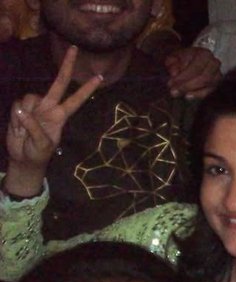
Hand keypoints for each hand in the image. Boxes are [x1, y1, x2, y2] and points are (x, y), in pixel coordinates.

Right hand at [5, 45, 101, 195]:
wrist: (23, 159)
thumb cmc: (38, 153)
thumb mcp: (42, 145)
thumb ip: (34, 128)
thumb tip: (22, 111)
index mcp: (60, 116)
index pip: (76, 99)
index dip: (86, 89)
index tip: (99, 78)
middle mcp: (50, 107)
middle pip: (60, 82)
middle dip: (67, 65)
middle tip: (75, 48)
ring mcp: (35, 106)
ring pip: (30, 97)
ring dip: (25, 113)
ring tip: (26, 130)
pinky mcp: (20, 108)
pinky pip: (17, 105)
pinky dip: (16, 115)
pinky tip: (18, 126)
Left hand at [164, 47, 220, 99]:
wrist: (198, 58)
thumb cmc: (185, 58)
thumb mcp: (176, 56)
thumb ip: (172, 62)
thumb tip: (174, 73)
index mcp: (204, 54)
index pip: (195, 68)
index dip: (183, 77)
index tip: (171, 84)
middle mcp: (214, 64)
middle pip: (203, 78)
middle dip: (187, 86)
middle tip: (174, 92)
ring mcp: (217, 74)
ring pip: (208, 86)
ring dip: (193, 92)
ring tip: (180, 94)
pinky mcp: (217, 84)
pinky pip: (209, 92)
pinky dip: (198, 95)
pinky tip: (188, 96)